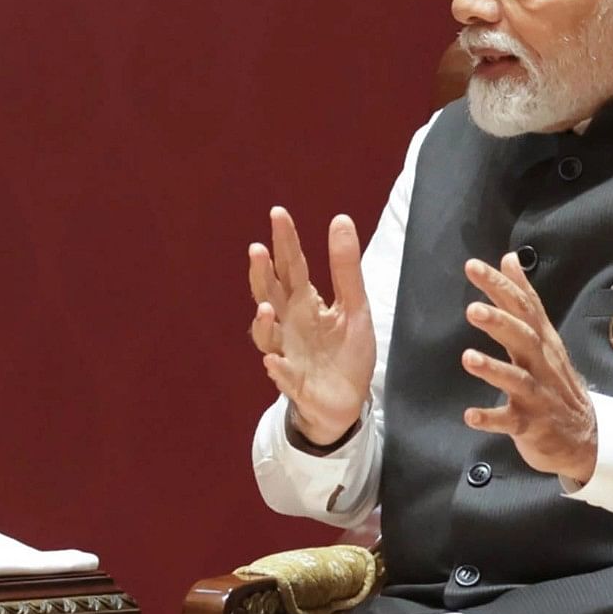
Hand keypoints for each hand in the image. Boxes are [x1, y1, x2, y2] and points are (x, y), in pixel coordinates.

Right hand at [250, 206, 374, 447]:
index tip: (278, 213)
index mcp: (304, 302)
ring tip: (265, 308)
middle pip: (270, 294)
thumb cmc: (346, 350)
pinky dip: (277, 369)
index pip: (291, 266)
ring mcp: (288, 352)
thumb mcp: (354, 305)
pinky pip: (282, 375)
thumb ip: (345, 267)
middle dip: (262, 274)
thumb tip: (340, 218)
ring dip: (263, 322)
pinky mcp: (294, 381)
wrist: (347, 400)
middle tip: (258, 250)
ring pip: (267, 335)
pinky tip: (274, 361)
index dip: (285, 241)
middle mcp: (289, 323)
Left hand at [460, 254, 596, 484]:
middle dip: (499, 323)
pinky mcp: (530, 424)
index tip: (473, 266)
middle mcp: (541, 364)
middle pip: (523, 338)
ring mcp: (537, 395)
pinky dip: (490, 418)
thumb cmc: (554, 381)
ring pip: (516, 379)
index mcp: (542, 341)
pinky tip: (470, 415)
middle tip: (472, 309)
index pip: (523, 307)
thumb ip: (523, 299)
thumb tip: (509, 259)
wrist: (584, 437)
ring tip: (468, 358)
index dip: (500, 286)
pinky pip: (509, 421)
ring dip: (493, 369)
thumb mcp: (543, 337)